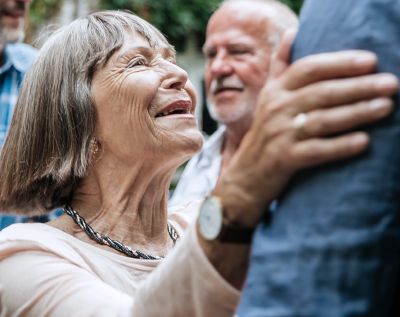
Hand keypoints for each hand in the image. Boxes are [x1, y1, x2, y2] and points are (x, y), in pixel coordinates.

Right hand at [214, 30, 398, 226]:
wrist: (246, 174)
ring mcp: (279, 135)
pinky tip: (364, 142)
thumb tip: (292, 32)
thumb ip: (281, 66)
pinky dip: (340, 146)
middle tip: (390, 84)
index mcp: (276, 91)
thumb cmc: (265, 131)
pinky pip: (316, 151)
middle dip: (357, 87)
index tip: (370, 61)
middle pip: (321, 93)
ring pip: (322, 120)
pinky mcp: (284, 160)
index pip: (308, 68)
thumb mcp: (268, 96)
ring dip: (356, 113)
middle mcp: (276, 109)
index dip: (339, 63)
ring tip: (386, 107)